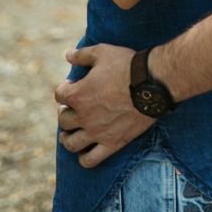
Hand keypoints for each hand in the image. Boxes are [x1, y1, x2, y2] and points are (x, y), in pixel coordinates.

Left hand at [54, 44, 152, 167]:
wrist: (152, 84)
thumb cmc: (126, 65)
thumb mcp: (102, 52)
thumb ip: (82, 55)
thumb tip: (67, 55)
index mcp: (78, 94)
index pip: (59, 95)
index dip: (64, 89)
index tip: (72, 85)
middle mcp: (84, 116)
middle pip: (63, 120)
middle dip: (65, 112)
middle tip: (73, 109)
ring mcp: (97, 132)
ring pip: (72, 143)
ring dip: (68, 138)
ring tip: (71, 133)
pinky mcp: (112, 143)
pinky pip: (90, 160)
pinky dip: (84, 158)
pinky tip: (85, 151)